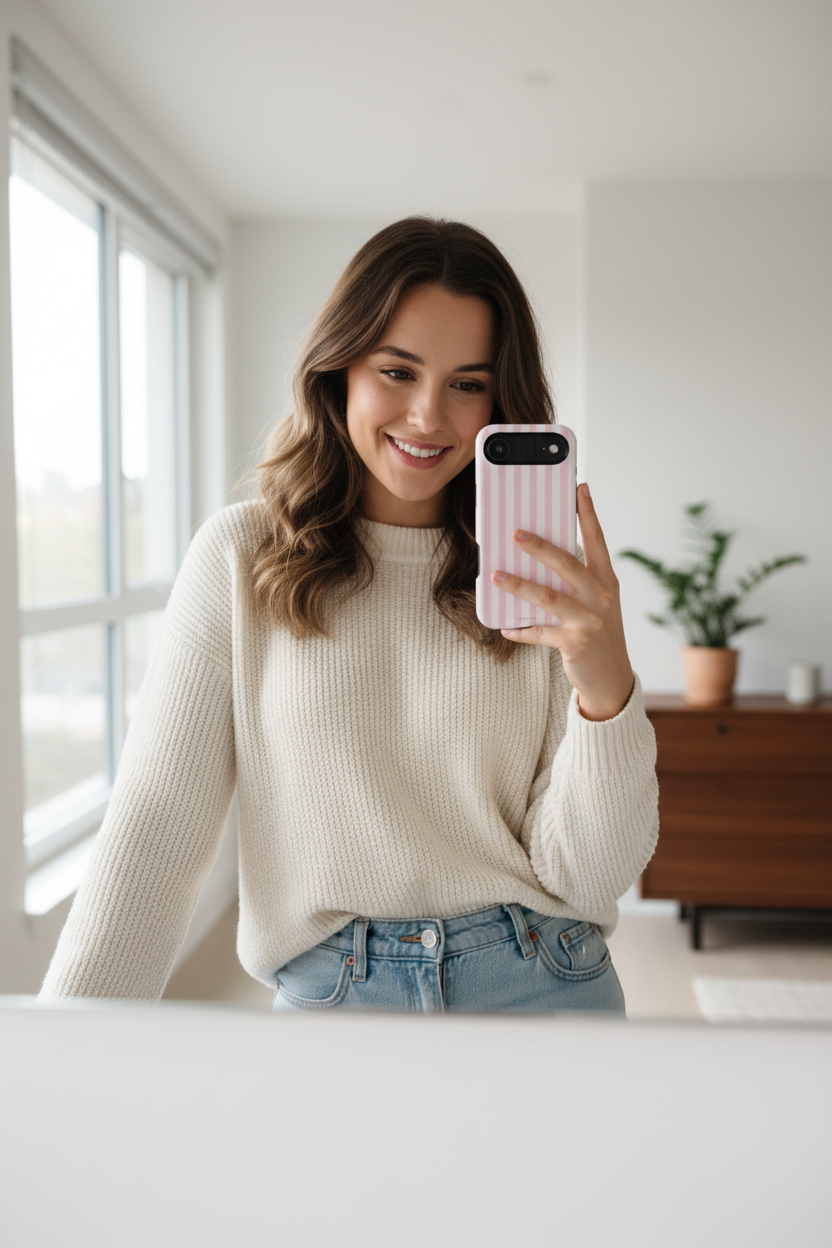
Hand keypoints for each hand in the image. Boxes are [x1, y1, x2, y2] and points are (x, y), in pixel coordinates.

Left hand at [492, 483, 633, 720]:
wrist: (612, 679)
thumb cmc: (598, 633)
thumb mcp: (596, 602)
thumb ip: (576, 581)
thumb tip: (538, 558)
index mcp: (606, 580)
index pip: (598, 540)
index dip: (588, 514)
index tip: (579, 488)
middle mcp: (600, 597)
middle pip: (567, 564)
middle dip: (540, 547)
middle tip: (515, 533)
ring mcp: (588, 621)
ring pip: (548, 597)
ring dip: (519, 585)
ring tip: (495, 575)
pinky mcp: (574, 644)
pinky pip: (540, 632)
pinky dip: (520, 629)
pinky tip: (504, 626)